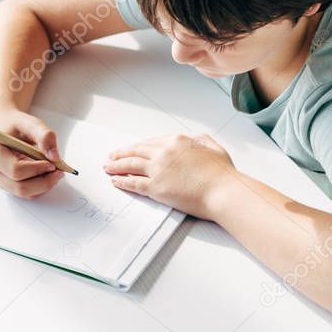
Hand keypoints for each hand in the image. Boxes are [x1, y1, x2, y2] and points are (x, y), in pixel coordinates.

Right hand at [0, 108, 65, 198]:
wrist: (4, 126)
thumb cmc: (14, 125)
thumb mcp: (30, 123)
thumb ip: (44, 136)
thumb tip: (55, 157)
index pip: (16, 170)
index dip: (37, 169)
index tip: (52, 163)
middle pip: (20, 188)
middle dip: (44, 182)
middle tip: (59, 171)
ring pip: (25, 194)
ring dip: (44, 186)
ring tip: (54, 171)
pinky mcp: (8, 185)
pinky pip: (27, 194)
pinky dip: (41, 187)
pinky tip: (46, 174)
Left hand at [104, 134, 236, 218]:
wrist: (224, 191)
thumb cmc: (223, 174)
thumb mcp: (214, 148)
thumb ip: (202, 141)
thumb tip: (196, 139)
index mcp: (177, 141)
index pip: (151, 142)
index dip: (139, 147)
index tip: (132, 149)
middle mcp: (164, 152)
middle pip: (136, 151)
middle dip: (121, 153)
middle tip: (111, 156)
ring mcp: (158, 170)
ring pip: (130, 165)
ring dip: (116, 166)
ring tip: (107, 167)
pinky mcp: (156, 188)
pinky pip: (133, 182)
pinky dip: (121, 181)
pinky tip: (115, 181)